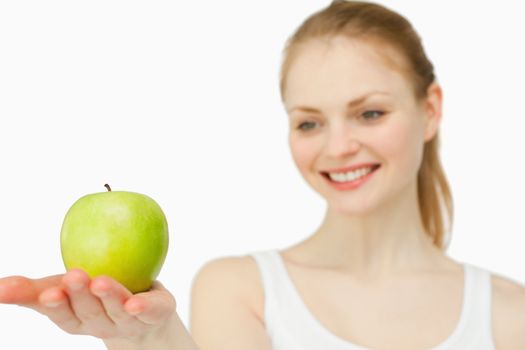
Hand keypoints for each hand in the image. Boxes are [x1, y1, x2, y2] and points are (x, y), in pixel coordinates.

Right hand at [0, 269, 176, 342]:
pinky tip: (137, 303)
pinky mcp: (156, 313)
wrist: (143, 310)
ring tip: (100, 281)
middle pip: (90, 312)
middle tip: (74, 276)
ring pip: (118, 310)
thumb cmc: (94, 296)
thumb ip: (31, 291)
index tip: (48, 293)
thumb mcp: (62, 289)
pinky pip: (151, 311)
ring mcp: (129, 321)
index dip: (56, 306)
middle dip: (80, 296)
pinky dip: (144, 308)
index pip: (63, 316)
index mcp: (77, 319)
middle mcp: (102, 323)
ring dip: (109, 297)